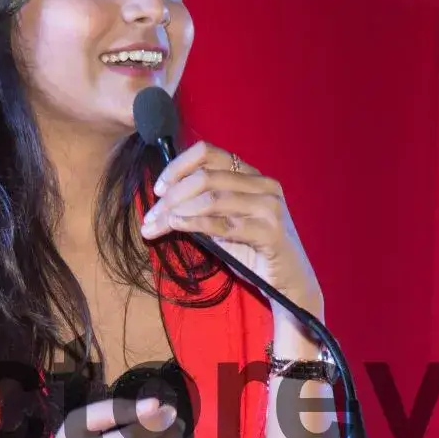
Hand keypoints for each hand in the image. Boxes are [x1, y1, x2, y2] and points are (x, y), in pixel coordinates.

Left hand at [140, 141, 323, 317]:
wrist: (288, 285)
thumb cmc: (253, 254)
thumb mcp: (223, 225)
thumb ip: (201, 208)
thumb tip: (162, 203)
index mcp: (252, 176)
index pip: (209, 152)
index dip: (178, 166)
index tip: (158, 189)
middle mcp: (263, 184)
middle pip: (205, 176)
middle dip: (171, 196)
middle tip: (150, 215)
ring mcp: (269, 206)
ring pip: (210, 198)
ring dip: (175, 211)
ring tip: (155, 225)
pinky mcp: (269, 231)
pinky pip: (222, 223)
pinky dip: (194, 223)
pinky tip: (176, 226)